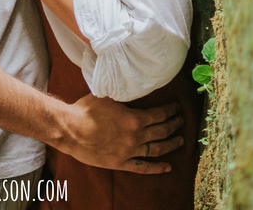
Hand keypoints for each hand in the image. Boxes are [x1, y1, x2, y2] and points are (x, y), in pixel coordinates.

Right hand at [59, 96, 184, 173]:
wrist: (70, 130)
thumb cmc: (86, 110)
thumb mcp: (107, 95)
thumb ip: (123, 93)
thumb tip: (132, 83)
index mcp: (134, 119)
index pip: (160, 114)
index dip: (171, 110)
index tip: (177, 107)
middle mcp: (136, 136)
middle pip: (162, 131)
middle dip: (175, 125)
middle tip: (181, 121)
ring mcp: (130, 151)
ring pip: (157, 149)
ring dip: (171, 144)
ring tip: (181, 140)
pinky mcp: (121, 163)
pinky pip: (143, 167)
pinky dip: (157, 168)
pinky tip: (168, 166)